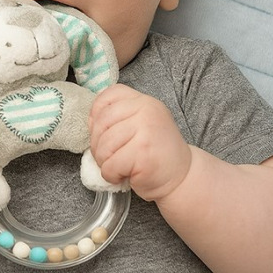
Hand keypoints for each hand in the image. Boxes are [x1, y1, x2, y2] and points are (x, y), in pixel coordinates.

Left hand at [88, 85, 191, 201]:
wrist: (182, 176)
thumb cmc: (155, 153)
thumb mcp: (142, 124)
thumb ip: (121, 116)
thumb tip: (91, 122)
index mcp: (144, 101)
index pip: (109, 95)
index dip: (96, 114)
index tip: (101, 132)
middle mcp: (146, 111)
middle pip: (102, 122)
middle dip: (97, 144)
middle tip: (107, 157)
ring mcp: (146, 130)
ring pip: (104, 146)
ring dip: (104, 162)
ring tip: (116, 167)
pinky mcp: (143, 153)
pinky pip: (111, 165)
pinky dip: (111, 175)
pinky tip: (123, 176)